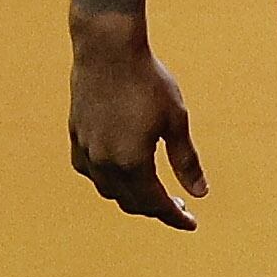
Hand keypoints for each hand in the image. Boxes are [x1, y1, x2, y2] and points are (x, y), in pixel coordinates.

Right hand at [68, 22, 206, 228]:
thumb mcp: (177, 121)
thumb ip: (186, 161)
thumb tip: (200, 193)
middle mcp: (104, 162)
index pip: (154, 204)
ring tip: (155, 192)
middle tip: (181, 207)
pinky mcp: (76, 137)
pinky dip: (110, 180)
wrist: (108, 52)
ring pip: (108, 189)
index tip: (192, 224)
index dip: (175, 217)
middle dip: (156, 208)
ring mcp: (86, 150)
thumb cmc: (148, 83)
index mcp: (132, 162)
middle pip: (130, 202)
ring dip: (132, 197)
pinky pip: (91, 172)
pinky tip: (123, 173)